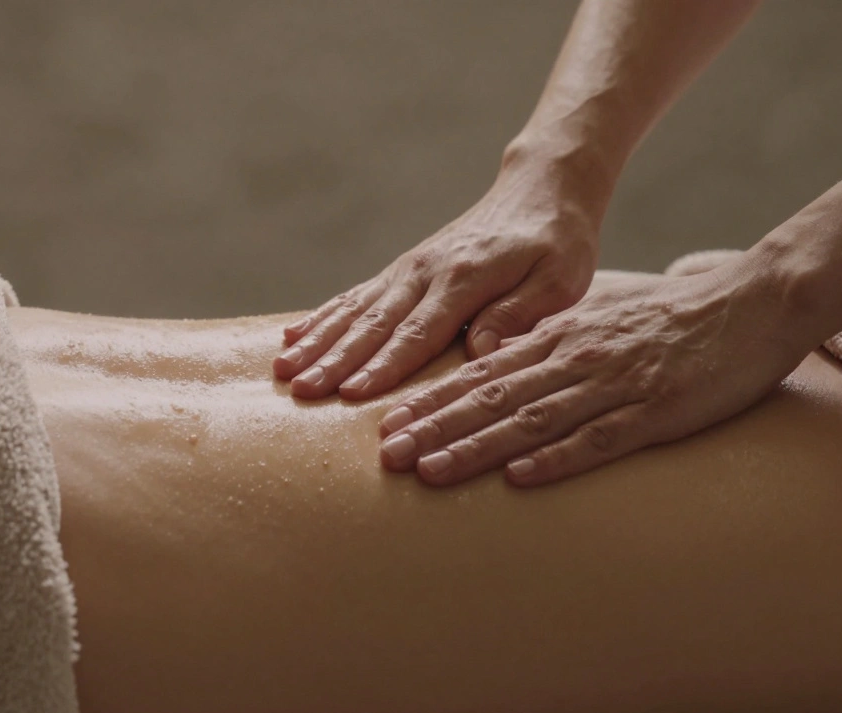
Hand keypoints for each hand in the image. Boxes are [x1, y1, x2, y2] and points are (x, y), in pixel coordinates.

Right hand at [273, 171, 598, 400]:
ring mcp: (409, 269)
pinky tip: (292, 336)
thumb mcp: (559, 280)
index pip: (418, 331)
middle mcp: (427, 271)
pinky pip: (354, 295)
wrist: (539, 190)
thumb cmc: (557, 243)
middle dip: (335, 359)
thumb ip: (520, 313)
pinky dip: (323, 316)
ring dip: (318, 341)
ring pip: (355, 310)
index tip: (352, 394)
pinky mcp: (403, 269)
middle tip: (301, 389)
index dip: (384, 365)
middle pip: (374, 323)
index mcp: (465, 279)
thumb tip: (479, 350)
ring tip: (282, 368)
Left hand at [376, 267, 814, 485]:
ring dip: (476, 447)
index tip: (386, 427)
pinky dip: (556, 458)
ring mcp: (615, 385)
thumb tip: (500, 366)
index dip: (431, 402)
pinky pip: (599, 439)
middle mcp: (576, 358)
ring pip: (531, 420)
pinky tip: (520, 478)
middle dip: (434, 428)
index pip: (481, 375)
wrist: (752, 302)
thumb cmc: (671, 319)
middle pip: (492, 399)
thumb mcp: (599, 323)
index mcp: (560, 338)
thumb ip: (551, 345)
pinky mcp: (656, 410)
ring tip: (430, 471)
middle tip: (387, 457)